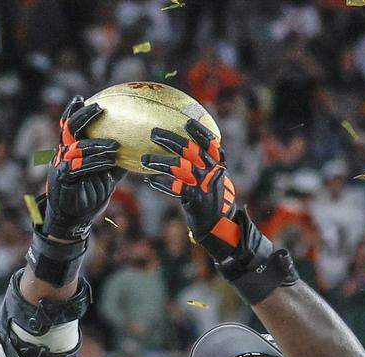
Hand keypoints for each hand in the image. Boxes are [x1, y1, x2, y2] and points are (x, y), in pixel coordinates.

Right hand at [42, 97, 125, 241]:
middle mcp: (63, 154)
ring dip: (97, 144)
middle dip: (83, 116)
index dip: (73, 111)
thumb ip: (115, 163)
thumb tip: (136, 153)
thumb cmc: (89, 196)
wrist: (74, 220)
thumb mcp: (106, 177)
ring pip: (76, 146)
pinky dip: (95, 162)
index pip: (69, 126)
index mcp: (71, 150)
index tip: (81, 98)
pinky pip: (78, 166)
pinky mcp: (62, 179)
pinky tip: (110, 161)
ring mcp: (61, 165)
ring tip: (115, 145)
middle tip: (99, 108)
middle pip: (68, 128)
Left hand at [141, 120, 271, 276]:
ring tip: (144, 159)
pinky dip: (161, 183)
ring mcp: (204, 185)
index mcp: (218, 165)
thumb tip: (187, 151)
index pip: (210, 143)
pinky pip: (174, 187)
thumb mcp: (215, 181)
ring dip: (158, 161)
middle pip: (189, 150)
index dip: (198, 131)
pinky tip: (151, 180)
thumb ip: (205, 166)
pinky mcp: (195, 199)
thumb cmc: (214, 201)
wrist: (220, 227)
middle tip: (153, 133)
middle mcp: (212, 172)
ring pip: (178, 167)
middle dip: (169, 139)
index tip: (186, 121)